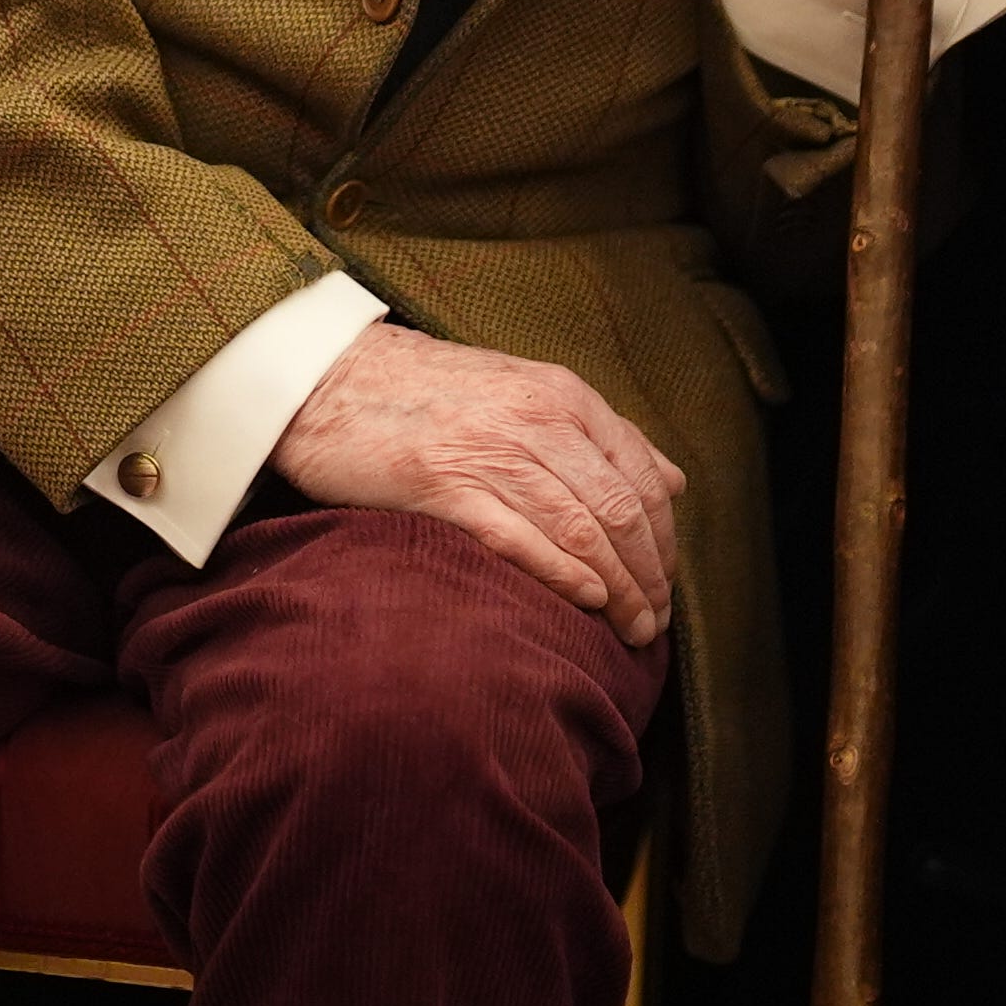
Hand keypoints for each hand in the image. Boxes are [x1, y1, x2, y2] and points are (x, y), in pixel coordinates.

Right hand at [270, 322, 687, 643]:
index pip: (642, 475)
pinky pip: (519, 536)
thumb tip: (674, 479)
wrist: (331, 377)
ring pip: (580, 528)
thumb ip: (602, 434)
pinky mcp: (443, 483)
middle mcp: (537, 418)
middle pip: (620, 508)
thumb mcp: (528, 391)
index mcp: (563, 395)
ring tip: (631, 629)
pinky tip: (586, 601)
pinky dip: (561, 573)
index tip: (665, 582)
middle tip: (655, 621)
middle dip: (648, 574)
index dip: (664, 539)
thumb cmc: (429, 393)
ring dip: (617, 588)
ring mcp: (490, 450)